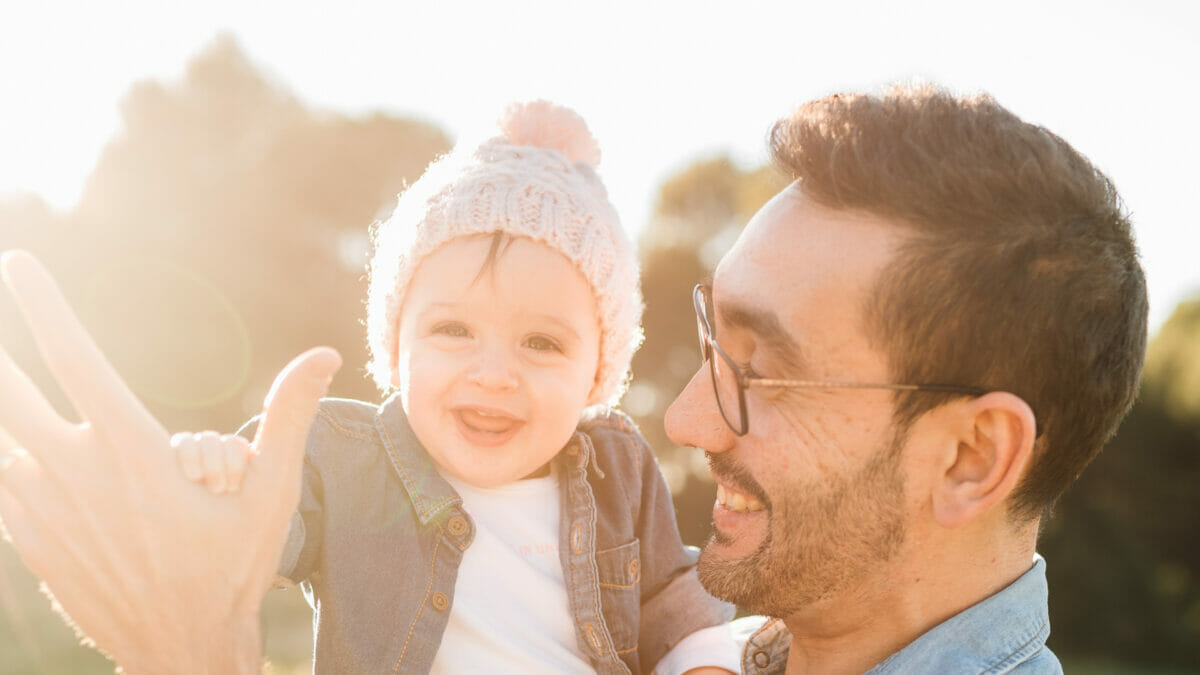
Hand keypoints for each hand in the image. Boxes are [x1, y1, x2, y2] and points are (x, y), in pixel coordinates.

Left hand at [0, 250, 340, 673]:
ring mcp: (43, 511)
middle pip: (7, 391)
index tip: (19, 261)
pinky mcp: (30, 541)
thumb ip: (289, 417)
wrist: (181, 651)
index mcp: (130, 453)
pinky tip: (7, 448)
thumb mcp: (271, 493)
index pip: (73, 357)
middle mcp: (74, 475)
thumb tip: (323, 354)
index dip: (42, 304)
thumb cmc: (232, 569)